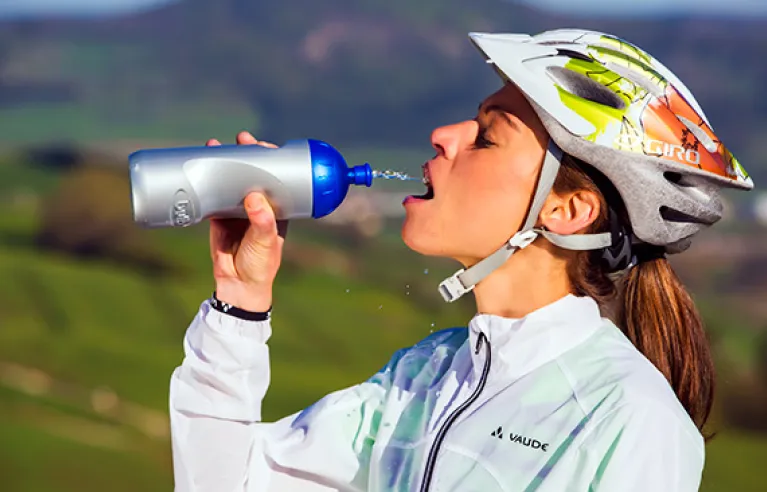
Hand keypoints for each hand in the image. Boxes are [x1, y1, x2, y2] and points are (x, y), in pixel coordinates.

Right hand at [207, 131, 288, 311]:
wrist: (238, 285)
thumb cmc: (261, 265)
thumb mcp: (266, 242)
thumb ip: (262, 222)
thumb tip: (253, 197)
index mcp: (277, 208)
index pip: (277, 177)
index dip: (271, 160)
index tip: (264, 145)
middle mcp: (258, 205)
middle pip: (253, 173)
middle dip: (246, 154)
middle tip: (242, 139)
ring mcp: (237, 209)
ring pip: (231, 180)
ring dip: (224, 162)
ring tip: (216, 145)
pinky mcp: (218, 216)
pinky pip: (212, 193)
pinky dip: (207, 179)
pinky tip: (201, 165)